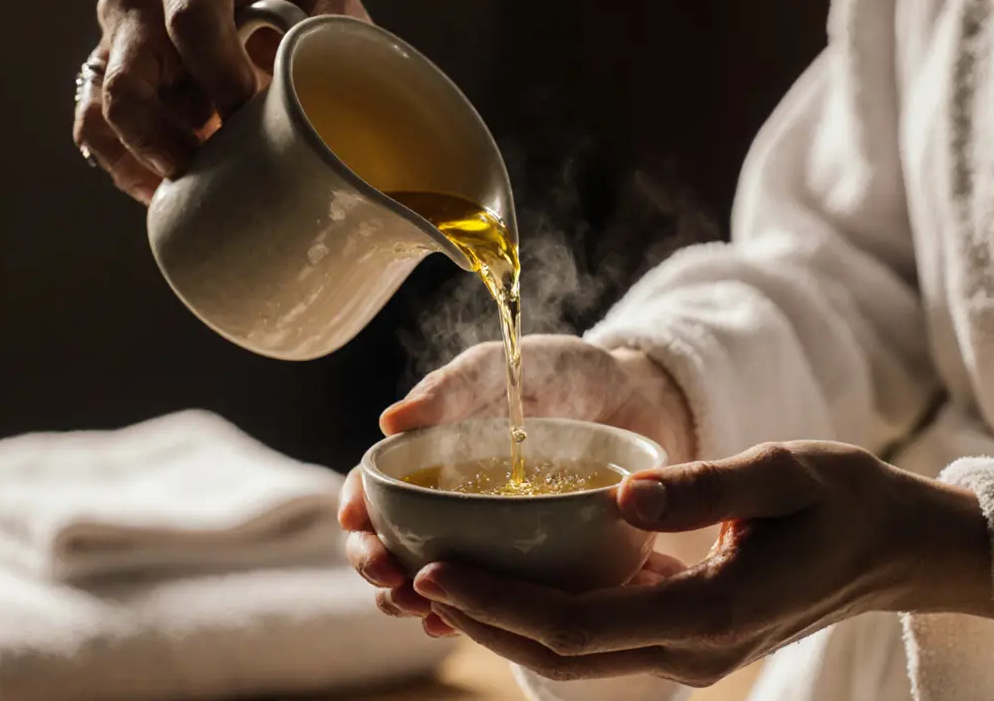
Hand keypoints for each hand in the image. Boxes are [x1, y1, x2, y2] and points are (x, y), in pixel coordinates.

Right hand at [72, 0, 367, 203]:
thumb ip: (328, 17)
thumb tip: (334, 73)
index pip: (190, 24)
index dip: (221, 78)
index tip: (251, 117)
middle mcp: (139, 4)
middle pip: (127, 84)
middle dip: (169, 143)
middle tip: (213, 171)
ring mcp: (116, 43)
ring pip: (100, 115)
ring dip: (143, 163)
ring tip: (188, 188)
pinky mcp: (109, 78)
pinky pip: (95, 130)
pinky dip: (128, 167)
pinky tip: (166, 190)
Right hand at [339, 334, 696, 635]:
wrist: (637, 396)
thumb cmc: (561, 371)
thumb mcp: (505, 367)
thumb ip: (452, 389)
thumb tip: (390, 422)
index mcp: (431, 454)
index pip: (373, 487)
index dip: (356, 509)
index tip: (356, 524)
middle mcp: (450, 500)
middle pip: (392, 542)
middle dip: (379, 567)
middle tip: (392, 579)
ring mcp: (486, 534)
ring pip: (434, 578)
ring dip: (416, 599)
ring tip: (424, 610)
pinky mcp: (529, 561)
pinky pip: (492, 596)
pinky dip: (470, 614)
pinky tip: (457, 625)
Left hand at [406, 442, 993, 686]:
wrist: (893, 546)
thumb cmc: (844, 499)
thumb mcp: (785, 473)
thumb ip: (704, 487)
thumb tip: (619, 497)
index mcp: (714, 612)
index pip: (582, 625)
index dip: (501, 606)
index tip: (436, 572)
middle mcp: (695, 648)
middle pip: (562, 655)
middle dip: (481, 622)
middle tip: (411, 579)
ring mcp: (691, 648)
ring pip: (576, 654)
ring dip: (505, 623)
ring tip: (438, 582)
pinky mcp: (688, 631)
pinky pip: (602, 634)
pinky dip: (546, 613)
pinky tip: (508, 577)